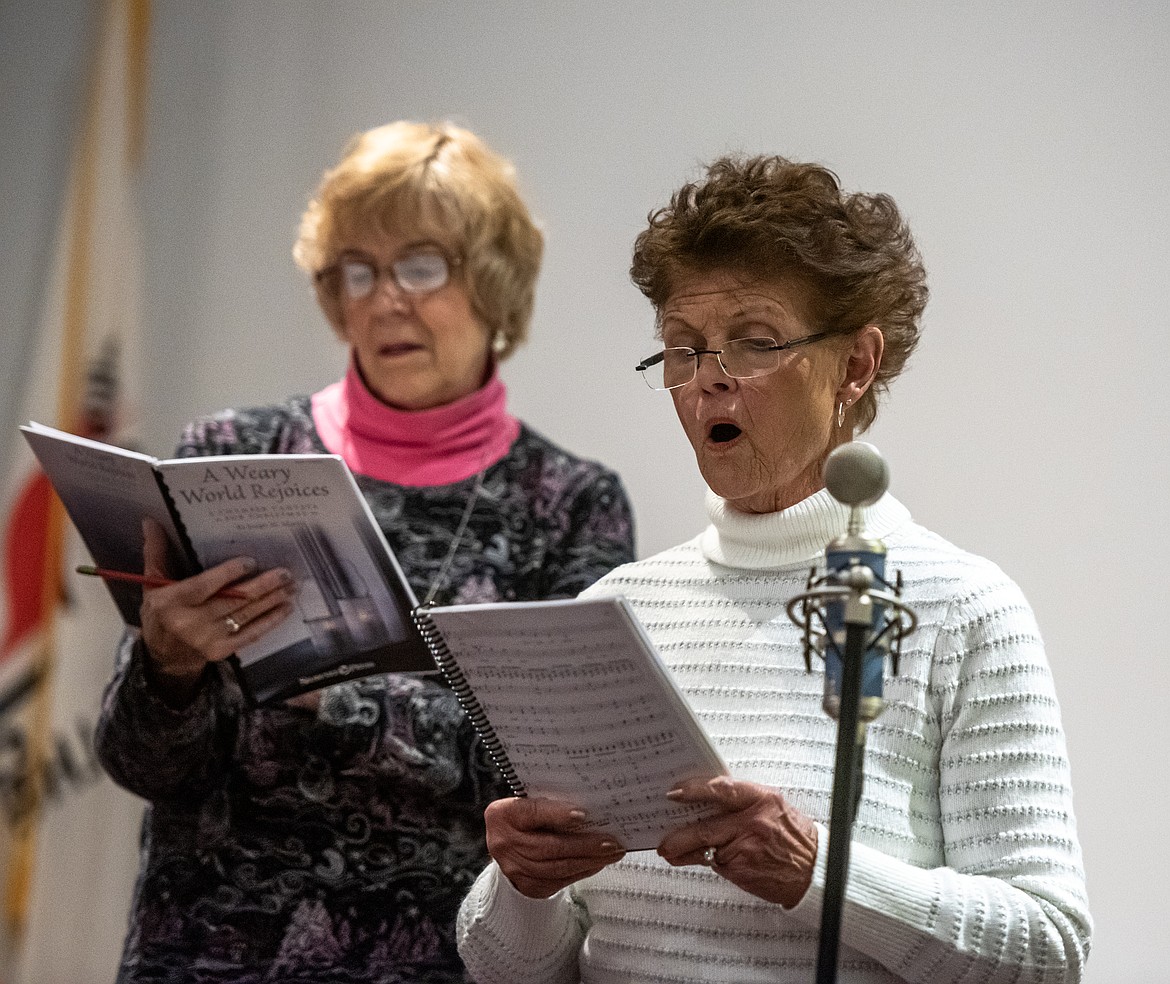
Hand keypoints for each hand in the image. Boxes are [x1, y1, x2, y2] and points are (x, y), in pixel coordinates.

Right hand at [138, 518, 296, 698]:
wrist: (164, 656)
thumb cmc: (160, 614)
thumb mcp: (153, 585)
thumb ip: (157, 553)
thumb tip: (152, 522)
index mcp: (170, 603)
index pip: (204, 586)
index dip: (229, 573)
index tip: (251, 561)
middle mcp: (189, 622)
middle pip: (232, 600)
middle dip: (262, 586)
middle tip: (285, 573)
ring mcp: (207, 639)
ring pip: (246, 615)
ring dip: (272, 600)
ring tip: (291, 586)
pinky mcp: (222, 652)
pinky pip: (251, 635)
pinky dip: (270, 621)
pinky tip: (285, 609)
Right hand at [484, 796, 626, 898]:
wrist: (505, 843)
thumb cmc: (524, 817)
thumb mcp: (528, 802)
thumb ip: (549, 804)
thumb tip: (588, 807)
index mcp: (503, 814)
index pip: (532, 813)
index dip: (557, 814)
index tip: (583, 814)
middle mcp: (503, 843)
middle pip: (548, 847)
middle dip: (584, 845)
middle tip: (610, 842)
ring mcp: (514, 868)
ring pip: (557, 868)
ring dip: (588, 861)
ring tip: (611, 853)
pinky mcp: (527, 886)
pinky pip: (559, 880)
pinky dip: (581, 871)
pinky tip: (596, 863)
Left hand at [657, 776, 817, 907]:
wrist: (815, 869)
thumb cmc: (793, 835)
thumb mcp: (773, 806)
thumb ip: (742, 801)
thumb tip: (707, 798)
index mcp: (762, 799)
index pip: (722, 790)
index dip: (695, 790)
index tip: (676, 792)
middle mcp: (753, 823)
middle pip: (706, 828)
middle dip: (679, 835)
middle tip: (664, 839)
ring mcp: (747, 849)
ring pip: (706, 849)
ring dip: (685, 852)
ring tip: (671, 852)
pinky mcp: (743, 870)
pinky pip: (717, 864)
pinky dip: (709, 862)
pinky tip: (704, 860)